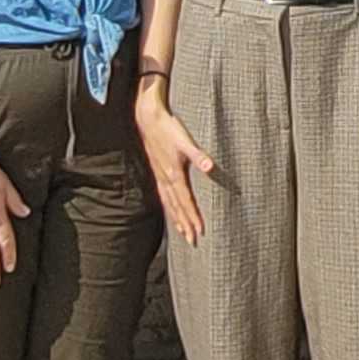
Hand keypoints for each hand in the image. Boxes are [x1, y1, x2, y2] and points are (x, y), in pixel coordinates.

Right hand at [133, 83, 214, 243]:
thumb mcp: (186, 141)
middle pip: (177, 208)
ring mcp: (160, 176)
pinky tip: (170, 210)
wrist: (148, 119)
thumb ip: (199, 155)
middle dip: (185, 225)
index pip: (186, 202)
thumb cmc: (168, 129)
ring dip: (177, 219)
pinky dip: (168, 207)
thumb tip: (210, 167)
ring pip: (169, 203)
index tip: (200, 233)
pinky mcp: (157, 171)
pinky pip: (163, 195)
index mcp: (174, 174)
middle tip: (193, 241)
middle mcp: (166, 179)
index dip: (193, 218)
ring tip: (183, 233)